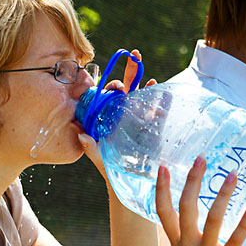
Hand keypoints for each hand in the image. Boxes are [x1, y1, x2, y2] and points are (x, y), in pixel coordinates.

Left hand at [79, 49, 156, 180]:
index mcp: (110, 121)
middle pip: (128, 91)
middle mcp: (125, 119)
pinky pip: (161, 114)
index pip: (110, 97)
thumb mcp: (100, 160)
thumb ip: (91, 148)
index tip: (114, 83)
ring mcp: (141, 124)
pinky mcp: (155, 132)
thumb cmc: (111, 174)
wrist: (130, 190)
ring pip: (145, 98)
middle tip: (134, 55)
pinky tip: (165, 93)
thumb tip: (80, 134)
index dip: (111, 86)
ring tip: (149, 72)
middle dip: (131, 72)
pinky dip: (164, 103)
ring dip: (147, 83)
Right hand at [155, 156, 245, 245]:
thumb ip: (188, 242)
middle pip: (185, 207)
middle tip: (201, 158)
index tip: (164, 167)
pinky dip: (244, 224)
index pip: (162, 210)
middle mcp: (187, 245)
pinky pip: (235, 241)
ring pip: (212, 219)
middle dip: (193, 181)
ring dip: (222, 195)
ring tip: (233, 175)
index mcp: (176, 242)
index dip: (162, 188)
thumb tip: (200, 225)